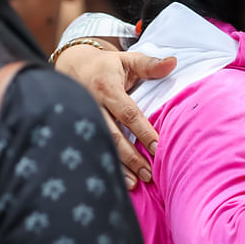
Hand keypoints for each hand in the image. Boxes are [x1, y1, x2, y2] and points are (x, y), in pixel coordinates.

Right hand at [55, 44, 176, 187]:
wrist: (71, 66)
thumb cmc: (106, 66)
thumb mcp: (127, 60)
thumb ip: (150, 65)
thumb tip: (173, 62)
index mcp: (107, 88)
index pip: (128, 113)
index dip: (143, 131)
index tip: (158, 148)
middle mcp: (92, 105)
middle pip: (113, 135)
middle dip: (131, 157)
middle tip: (148, 174)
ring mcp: (82, 118)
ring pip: (100, 145)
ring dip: (117, 165)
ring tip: (133, 184)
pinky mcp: (76, 128)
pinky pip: (90, 147)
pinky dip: (103, 162)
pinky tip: (113, 178)